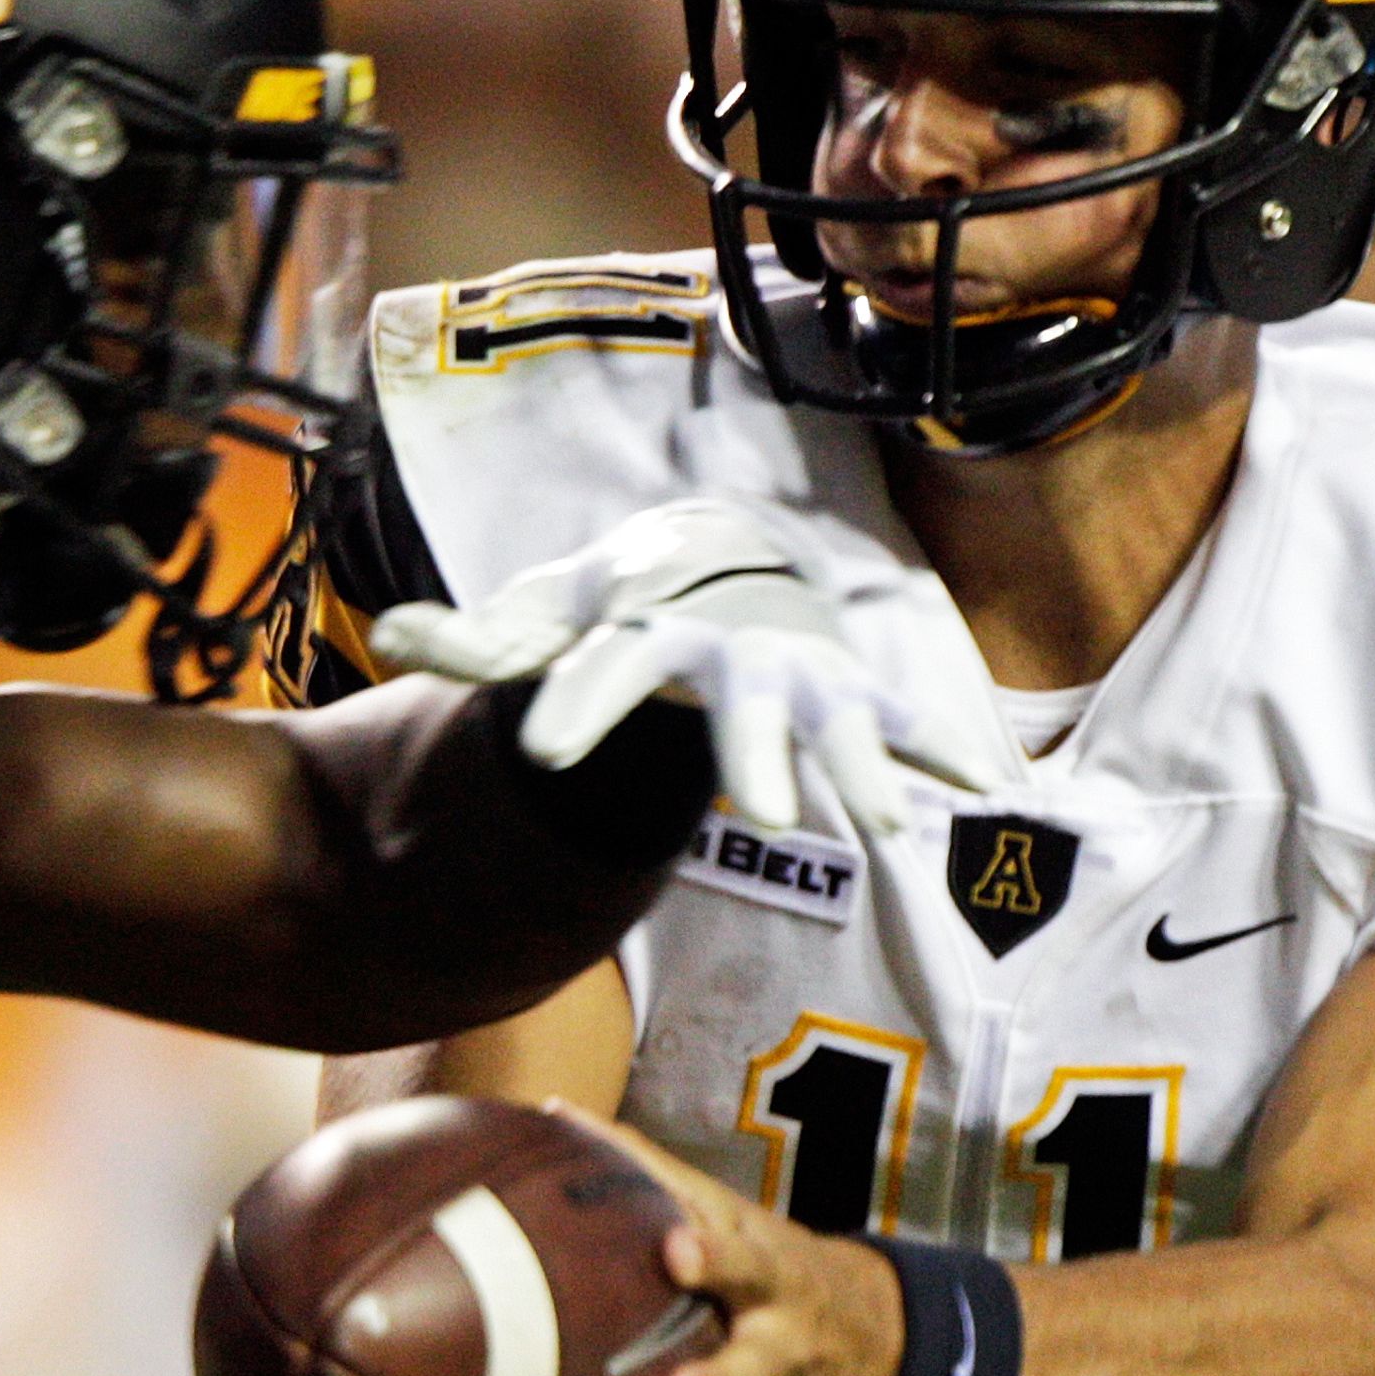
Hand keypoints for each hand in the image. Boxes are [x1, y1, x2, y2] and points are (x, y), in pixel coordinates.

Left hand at [364, 499, 997, 838]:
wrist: (719, 548)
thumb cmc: (618, 602)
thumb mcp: (546, 612)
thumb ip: (478, 638)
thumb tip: (389, 631)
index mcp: (646, 629)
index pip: (607, 667)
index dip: (577, 706)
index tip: (543, 753)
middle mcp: (731, 649)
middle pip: (745, 703)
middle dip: (755, 754)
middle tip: (758, 819)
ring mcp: (798, 669)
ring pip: (835, 721)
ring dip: (862, 771)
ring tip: (886, 826)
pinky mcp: (846, 689)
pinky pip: (899, 725)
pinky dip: (939, 754)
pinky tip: (985, 792)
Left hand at [567, 1117, 905, 1375]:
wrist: (888, 1340)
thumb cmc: (773, 1267)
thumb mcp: (733, 1213)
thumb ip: (648, 1168)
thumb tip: (558, 1116)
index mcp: (767, 1272)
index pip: (744, 1255)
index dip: (714, 1254)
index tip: (677, 1252)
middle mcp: (780, 1347)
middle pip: (754, 1367)